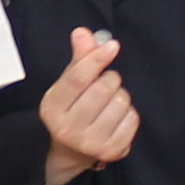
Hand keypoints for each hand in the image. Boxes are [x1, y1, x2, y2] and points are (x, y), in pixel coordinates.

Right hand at [40, 28, 137, 184]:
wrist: (72, 152)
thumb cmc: (72, 110)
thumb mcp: (68, 84)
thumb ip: (78, 58)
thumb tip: (83, 33)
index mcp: (52, 108)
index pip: (77, 78)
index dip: (96, 59)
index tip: (112, 46)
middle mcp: (67, 129)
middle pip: (102, 88)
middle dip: (109, 79)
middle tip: (105, 84)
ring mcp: (90, 143)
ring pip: (121, 102)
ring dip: (120, 96)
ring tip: (109, 104)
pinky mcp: (111, 152)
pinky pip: (132, 119)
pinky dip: (129, 114)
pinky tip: (116, 118)